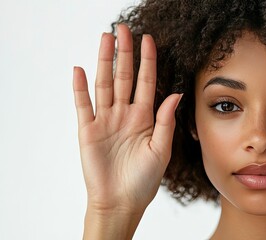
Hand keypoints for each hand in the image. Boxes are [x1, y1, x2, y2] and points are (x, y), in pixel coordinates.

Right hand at [73, 24, 180, 215]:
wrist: (121, 201)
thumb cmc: (143, 180)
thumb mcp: (161, 149)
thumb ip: (166, 121)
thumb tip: (174, 94)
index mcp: (144, 118)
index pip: (146, 82)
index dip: (147, 61)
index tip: (148, 39)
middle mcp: (125, 114)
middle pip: (124, 77)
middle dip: (124, 53)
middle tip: (123, 29)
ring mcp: (105, 120)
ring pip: (104, 84)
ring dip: (104, 62)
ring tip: (105, 39)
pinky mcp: (88, 130)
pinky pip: (83, 105)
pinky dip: (80, 88)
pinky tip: (80, 70)